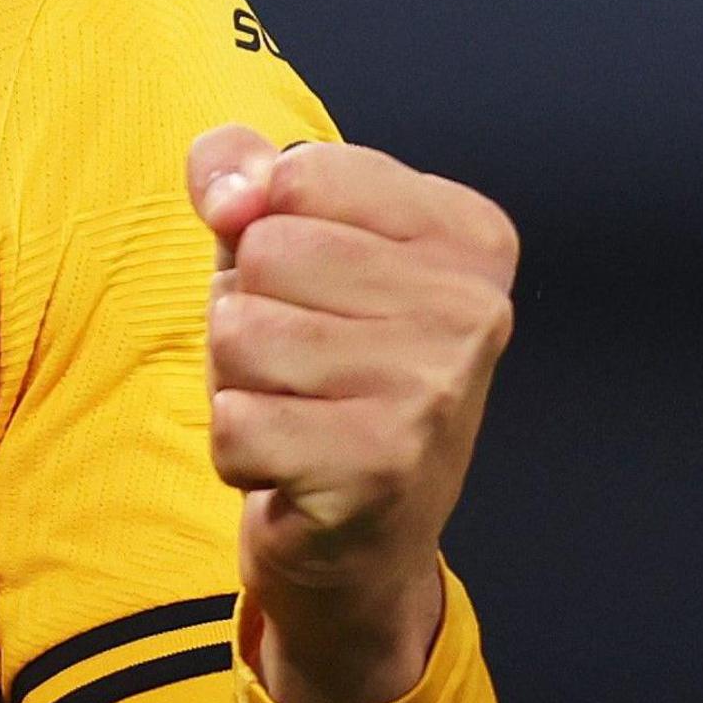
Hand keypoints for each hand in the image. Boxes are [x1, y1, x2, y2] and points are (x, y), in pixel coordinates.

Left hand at [185, 128, 516, 702]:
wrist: (362, 531)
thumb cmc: (319, 359)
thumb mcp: (280, 238)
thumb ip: (240, 171)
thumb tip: (229, 195)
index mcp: (467, 234)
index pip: (299, 172)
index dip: (265, 227)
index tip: (315, 286)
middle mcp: (473, 309)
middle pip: (265, 251)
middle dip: (249, 307)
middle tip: (302, 362)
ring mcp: (433, 391)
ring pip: (240, 332)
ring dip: (238, 378)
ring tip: (297, 408)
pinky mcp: (379, 469)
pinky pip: (234, 421)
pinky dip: (238, 447)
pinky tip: (292, 463)